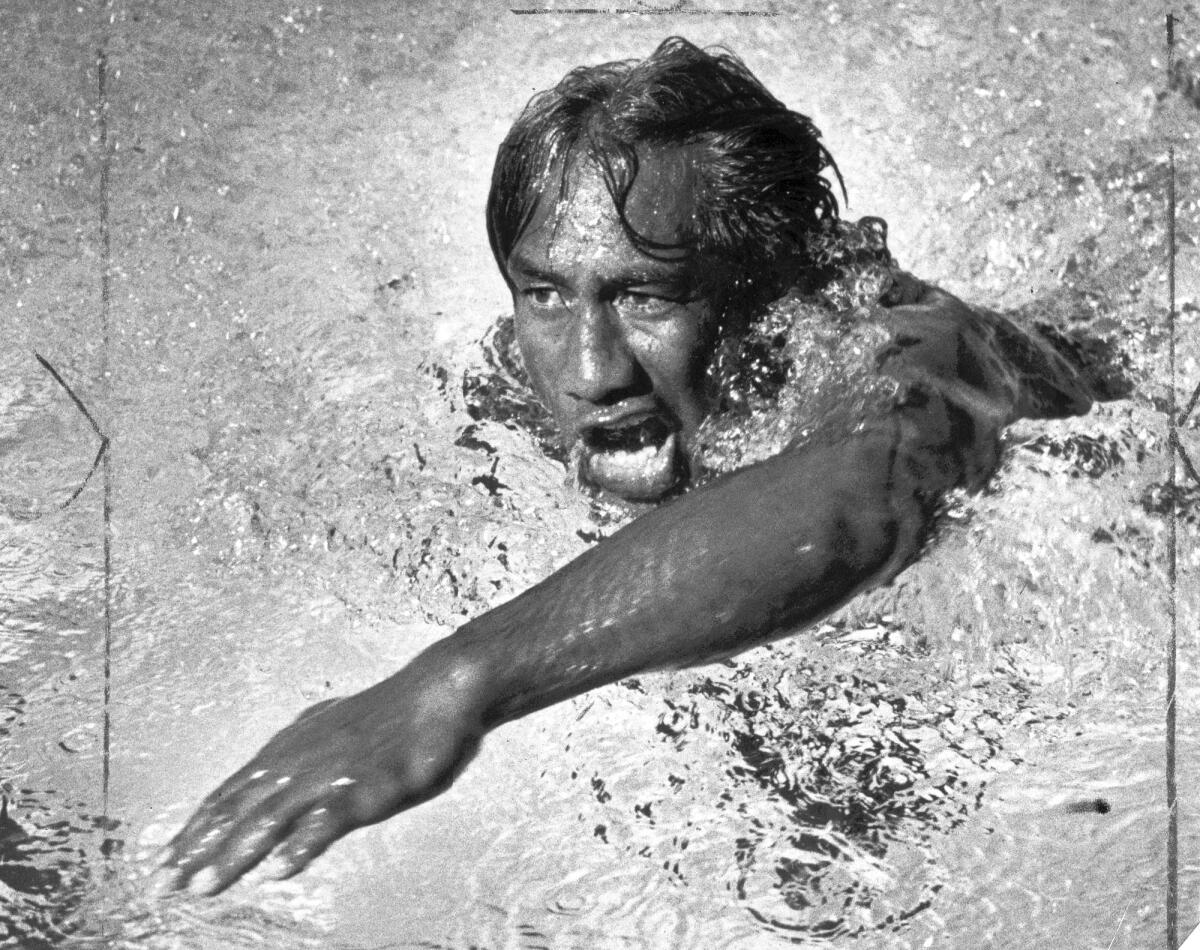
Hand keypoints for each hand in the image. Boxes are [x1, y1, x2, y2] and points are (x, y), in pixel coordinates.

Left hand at [155, 653, 484, 895]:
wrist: (437, 691)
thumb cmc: (389, 712)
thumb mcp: (330, 727)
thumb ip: (298, 750)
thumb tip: (272, 764)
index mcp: (288, 750)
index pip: (229, 794)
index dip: (195, 828)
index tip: (167, 859)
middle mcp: (298, 762)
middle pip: (236, 811)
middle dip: (196, 850)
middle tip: (160, 884)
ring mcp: (328, 776)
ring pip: (267, 821)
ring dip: (232, 856)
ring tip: (202, 888)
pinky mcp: (363, 788)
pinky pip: (325, 823)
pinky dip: (299, 846)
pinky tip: (279, 871)